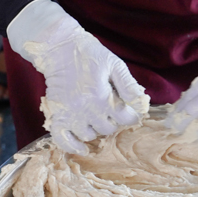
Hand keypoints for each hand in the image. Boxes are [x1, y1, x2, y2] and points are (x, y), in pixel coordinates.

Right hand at [7, 0, 149, 153]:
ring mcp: (69, 114)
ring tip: (94, 115)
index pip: (125, 118)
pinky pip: (63, 139)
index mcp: (102, 96)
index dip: (131, 115)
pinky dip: (72, 146)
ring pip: (89, 135)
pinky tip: (82, 148)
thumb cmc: (89, 54)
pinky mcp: (56, 115)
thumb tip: (141, 103)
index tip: (129, 111)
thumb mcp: (114, 64)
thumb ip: (129, 85)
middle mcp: (86, 109)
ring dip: (94, 128)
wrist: (59, 48)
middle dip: (112, 120)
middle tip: (109, 108)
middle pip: (108, 128)